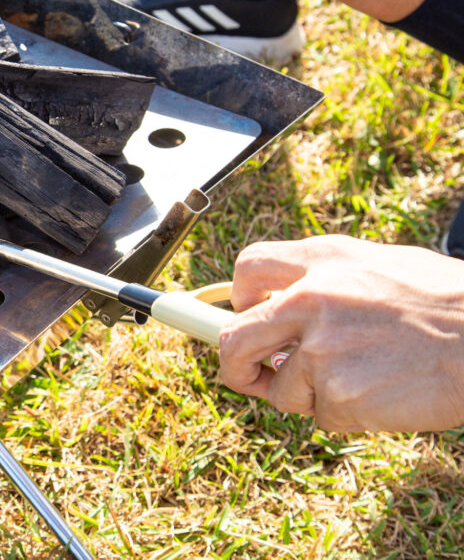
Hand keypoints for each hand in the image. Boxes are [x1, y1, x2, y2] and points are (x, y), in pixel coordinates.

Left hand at [218, 235, 463, 431]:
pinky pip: (322, 416)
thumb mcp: (379, 266)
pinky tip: (383, 396)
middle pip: (234, 338)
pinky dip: (346, 415)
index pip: (248, 268)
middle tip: (248, 376)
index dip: (238, 297)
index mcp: (323, 260)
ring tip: (363, 379)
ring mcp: (322, 349)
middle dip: (233, 365)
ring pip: (282, 390)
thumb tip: (276, 308)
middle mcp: (311, 299)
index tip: (243, 316)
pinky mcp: (339, 393)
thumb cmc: (446, 304)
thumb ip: (323, 282)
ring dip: (310, 396)